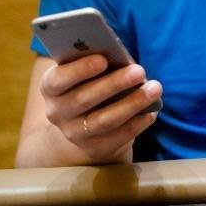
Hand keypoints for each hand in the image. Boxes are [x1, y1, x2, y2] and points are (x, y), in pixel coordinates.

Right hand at [40, 54, 162, 163]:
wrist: (82, 122)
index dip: (79, 70)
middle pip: (85, 99)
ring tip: (154, 89)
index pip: (58, 80)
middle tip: (139, 71)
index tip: (103, 59)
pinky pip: (118, 137)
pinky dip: (137, 123)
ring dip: (132, 103)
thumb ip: (96, 60)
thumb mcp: (85, 70)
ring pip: (104, 120)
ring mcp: (74, 134)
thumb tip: (121, 56)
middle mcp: (57, 112)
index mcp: (50, 87)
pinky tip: (152, 111)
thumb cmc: (89, 82)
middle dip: (115, 83)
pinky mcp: (94, 148)